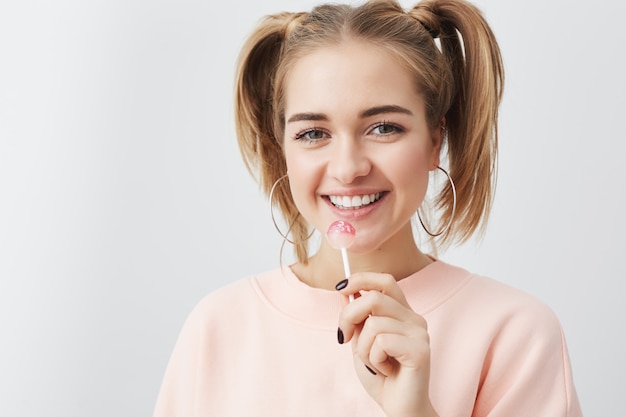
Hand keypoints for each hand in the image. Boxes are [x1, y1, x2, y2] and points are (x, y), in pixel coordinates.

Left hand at [336, 272, 438, 416]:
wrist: (399, 408)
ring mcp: (419, 333)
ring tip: (374, 363)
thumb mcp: (361, 342)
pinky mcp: (420, 350)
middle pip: (372, 298)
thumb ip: (357, 317)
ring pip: (373, 323)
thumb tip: (344, 291)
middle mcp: (414, 318)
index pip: (385, 281)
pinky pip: (381, 342)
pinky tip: (385, 370)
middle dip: (348, 317)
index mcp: (402, 313)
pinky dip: (374, 359)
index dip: (361, 278)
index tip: (340, 287)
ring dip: (362, 349)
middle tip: (344, 338)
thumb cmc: (381, 376)